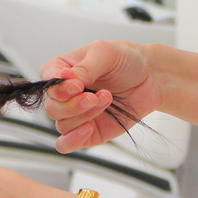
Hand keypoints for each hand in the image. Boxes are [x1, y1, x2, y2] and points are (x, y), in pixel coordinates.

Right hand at [40, 40, 160, 152]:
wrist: (150, 77)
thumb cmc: (125, 60)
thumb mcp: (105, 53)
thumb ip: (84, 68)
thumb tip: (65, 79)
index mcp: (62, 70)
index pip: (46, 83)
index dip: (59, 88)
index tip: (78, 85)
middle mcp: (64, 94)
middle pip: (52, 108)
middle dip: (75, 104)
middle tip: (96, 96)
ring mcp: (75, 114)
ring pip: (62, 125)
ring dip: (85, 115)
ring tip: (107, 100)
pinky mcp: (87, 131)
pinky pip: (66, 144)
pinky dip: (73, 140)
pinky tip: (90, 128)